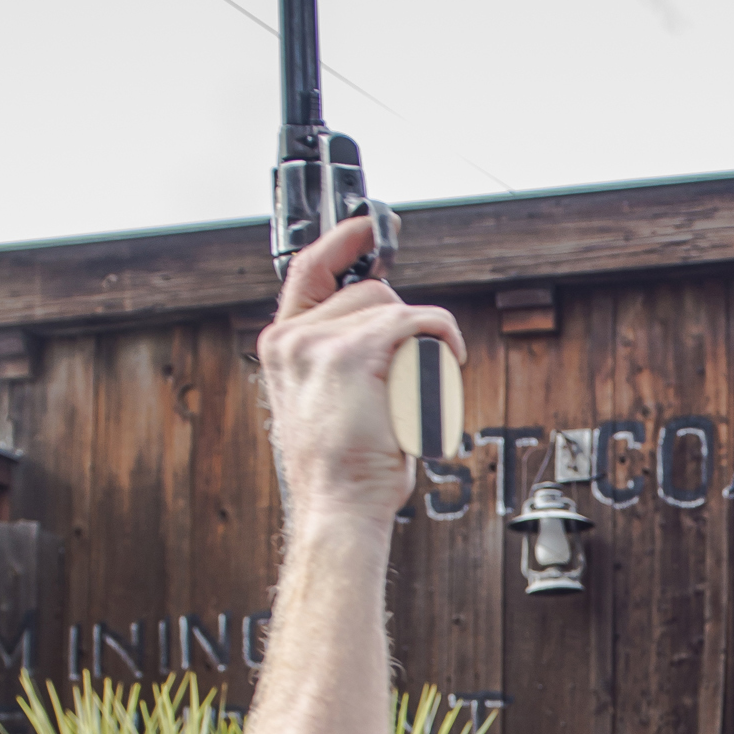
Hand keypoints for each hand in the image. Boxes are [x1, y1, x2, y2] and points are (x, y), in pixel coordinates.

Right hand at [257, 213, 462, 535]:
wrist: (339, 507)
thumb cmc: (345, 470)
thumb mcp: (333, 401)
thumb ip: (344, 357)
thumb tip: (394, 331)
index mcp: (283, 346)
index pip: (310, 271)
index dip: (343, 242)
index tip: (370, 226)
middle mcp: (292, 338)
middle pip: (369, 293)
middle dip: (403, 328)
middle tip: (408, 381)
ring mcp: (317, 343)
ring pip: (393, 307)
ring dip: (419, 345)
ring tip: (410, 396)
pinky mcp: (353, 353)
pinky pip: (416, 322)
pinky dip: (442, 337)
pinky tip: (449, 361)